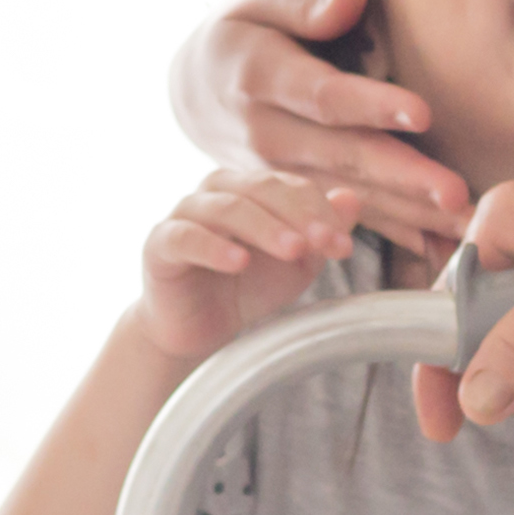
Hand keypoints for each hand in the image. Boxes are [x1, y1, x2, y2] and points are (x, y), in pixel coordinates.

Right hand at [136, 169, 361, 364]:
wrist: (197, 329)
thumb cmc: (249, 287)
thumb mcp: (295, 263)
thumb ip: (322, 230)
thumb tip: (353, 198)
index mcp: (254, 185)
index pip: (294, 186)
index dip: (321, 212)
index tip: (345, 245)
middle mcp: (220, 188)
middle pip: (264, 188)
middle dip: (299, 216)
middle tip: (324, 244)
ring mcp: (187, 211)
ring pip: (229, 207)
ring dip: (265, 227)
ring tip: (294, 249)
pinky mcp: (160, 242)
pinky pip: (187, 236)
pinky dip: (214, 246)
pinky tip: (239, 261)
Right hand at [169, 0, 472, 252]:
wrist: (191, 91)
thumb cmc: (239, 35)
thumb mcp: (256, 5)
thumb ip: (305, 5)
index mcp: (262, 79)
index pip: (325, 96)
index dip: (372, 105)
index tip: (422, 113)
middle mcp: (267, 134)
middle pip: (344, 154)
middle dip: (404, 176)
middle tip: (456, 193)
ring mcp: (273, 173)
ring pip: (347, 194)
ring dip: (406, 214)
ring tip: (456, 227)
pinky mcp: (285, 196)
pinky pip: (339, 214)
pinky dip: (386, 232)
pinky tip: (429, 246)